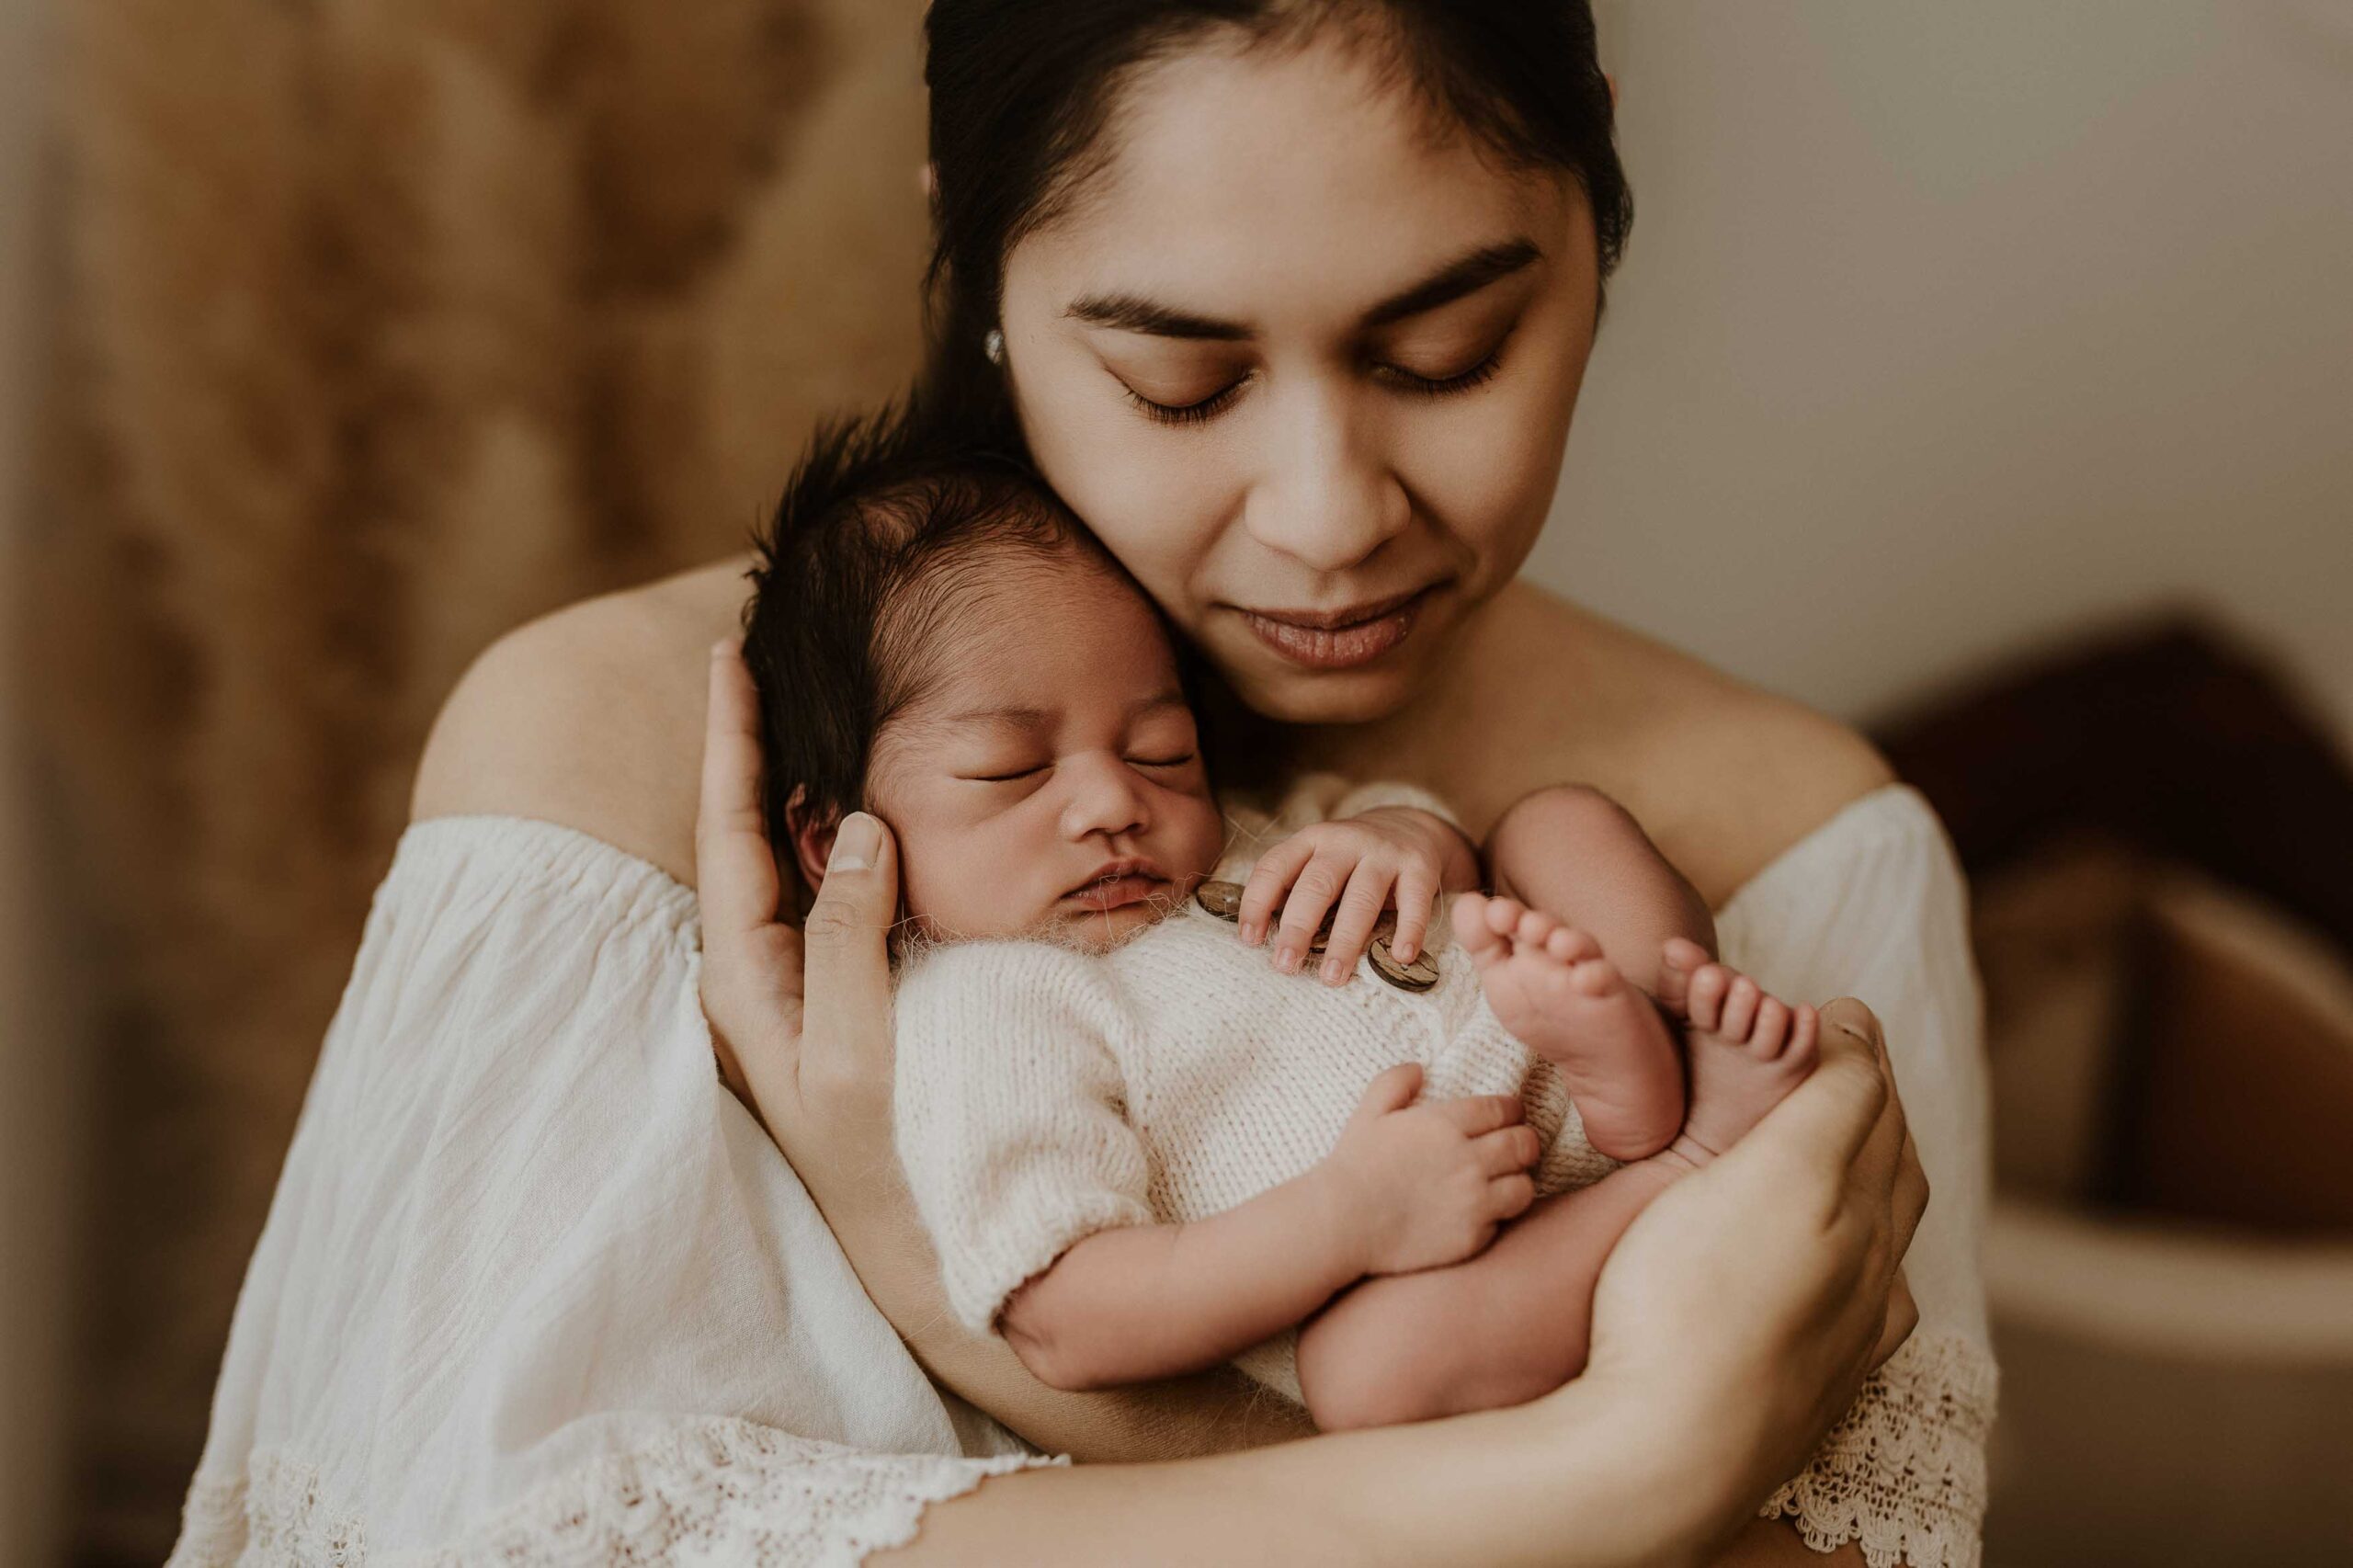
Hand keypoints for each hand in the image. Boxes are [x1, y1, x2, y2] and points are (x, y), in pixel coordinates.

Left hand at [696, 639, 944, 1337]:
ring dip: (791, 782)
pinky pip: (828, 895)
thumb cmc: (882, 1161)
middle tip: (764, 655)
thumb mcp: (855, 1050)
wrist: (920, 1250)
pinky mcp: (834, 1003)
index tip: (731, 652)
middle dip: (753, 741)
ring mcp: (793, 989)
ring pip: (787, 860)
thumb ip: (847, 936)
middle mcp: (756, 975)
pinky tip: (858, 806)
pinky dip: (836, 836)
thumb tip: (852, 826)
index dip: (731, 737)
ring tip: (801, 705)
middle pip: (747, 830)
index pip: (727, 829)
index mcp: (742, 980)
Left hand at [1237, 807, 1471, 983]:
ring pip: (1361, 898)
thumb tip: (1260, 937)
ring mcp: (1384, 852)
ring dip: (1345, 940)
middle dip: (1298, 927)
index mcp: (1311, 840)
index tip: (1251, 940)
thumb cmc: (1352, 859)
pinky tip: (1399, 957)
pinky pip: (1414, 901)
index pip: (1275, 867)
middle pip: (1317, 885)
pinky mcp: (1419, 866)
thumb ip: (1293, 888)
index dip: (1258, 902)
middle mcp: (1344, 841)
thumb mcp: (1319, 860)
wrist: (1411, 827)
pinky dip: (1408, 929)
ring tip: (1332, 977)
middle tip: (1286, 965)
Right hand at [1317, 1063, 1539, 1276]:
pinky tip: (1481, 1212)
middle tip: (1518, 1146)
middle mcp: (1468, 1160)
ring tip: (1507, 1181)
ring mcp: (1474, 1201)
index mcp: (1445, 1125)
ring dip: (1518, 1180)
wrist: (1342, 1222)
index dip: (1513, 1110)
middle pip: (1524, 1145)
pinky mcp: (1472, 1236)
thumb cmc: (1353, 1165)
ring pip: (1524, 1186)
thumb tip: (1419, 1068)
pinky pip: (1503, 1222)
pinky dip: (1497, 1215)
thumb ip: (1395, 1083)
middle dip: (1525, 1142)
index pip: (1502, 1109)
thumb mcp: (1369, 1113)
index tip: (1511, 1114)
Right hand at [1570, 998, 1927, 1547]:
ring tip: (1856, 1141)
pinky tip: (1858, 1261)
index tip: (1834, 1007)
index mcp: (1851, 1203)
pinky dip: (1871, 1254)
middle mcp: (1868, 1265)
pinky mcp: (1820, 1381)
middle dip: (1873, 1099)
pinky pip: (1873, 1300)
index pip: (1869, 1098)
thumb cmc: (1687, 1303)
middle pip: (1888, 1160)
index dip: (1853, 1044)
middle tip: (1845, 1054)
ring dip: (1878, 1170)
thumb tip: (1859, 1032)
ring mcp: (1849, 1329)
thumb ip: (1829, 1099)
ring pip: (1885, 1230)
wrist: (1662, 1451)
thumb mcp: (1771, 1171)